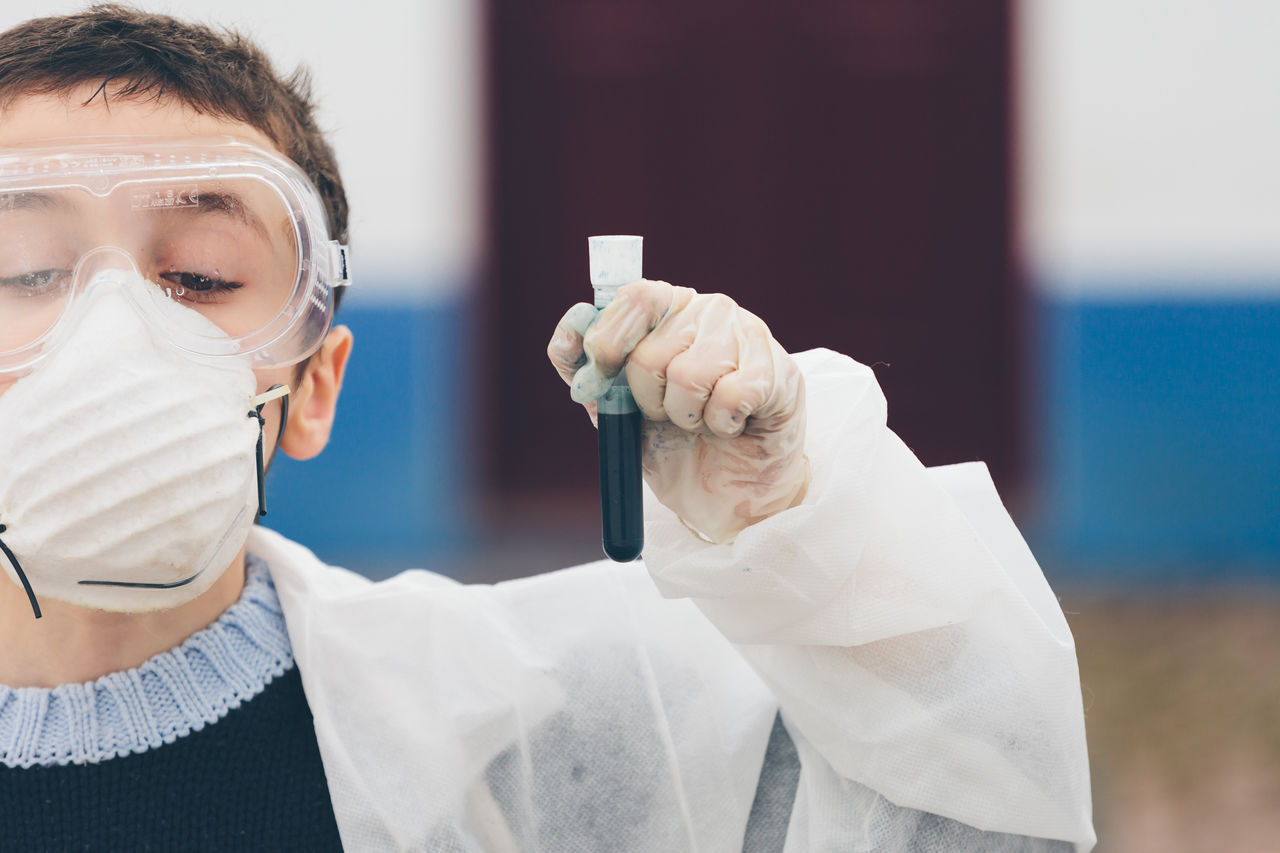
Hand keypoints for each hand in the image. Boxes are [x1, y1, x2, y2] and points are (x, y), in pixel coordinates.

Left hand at [548, 280, 807, 542]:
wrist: (725, 486)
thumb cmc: (672, 438)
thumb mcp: (614, 405)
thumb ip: (584, 368)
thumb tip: (568, 334)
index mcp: (667, 306)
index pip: (634, 297)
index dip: (608, 343)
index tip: (600, 381)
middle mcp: (708, 309)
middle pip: (651, 353)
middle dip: (649, 400)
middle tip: (670, 413)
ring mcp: (748, 334)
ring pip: (690, 377)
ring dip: (687, 416)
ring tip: (701, 420)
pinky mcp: (779, 370)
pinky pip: (731, 397)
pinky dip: (722, 424)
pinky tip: (730, 425)